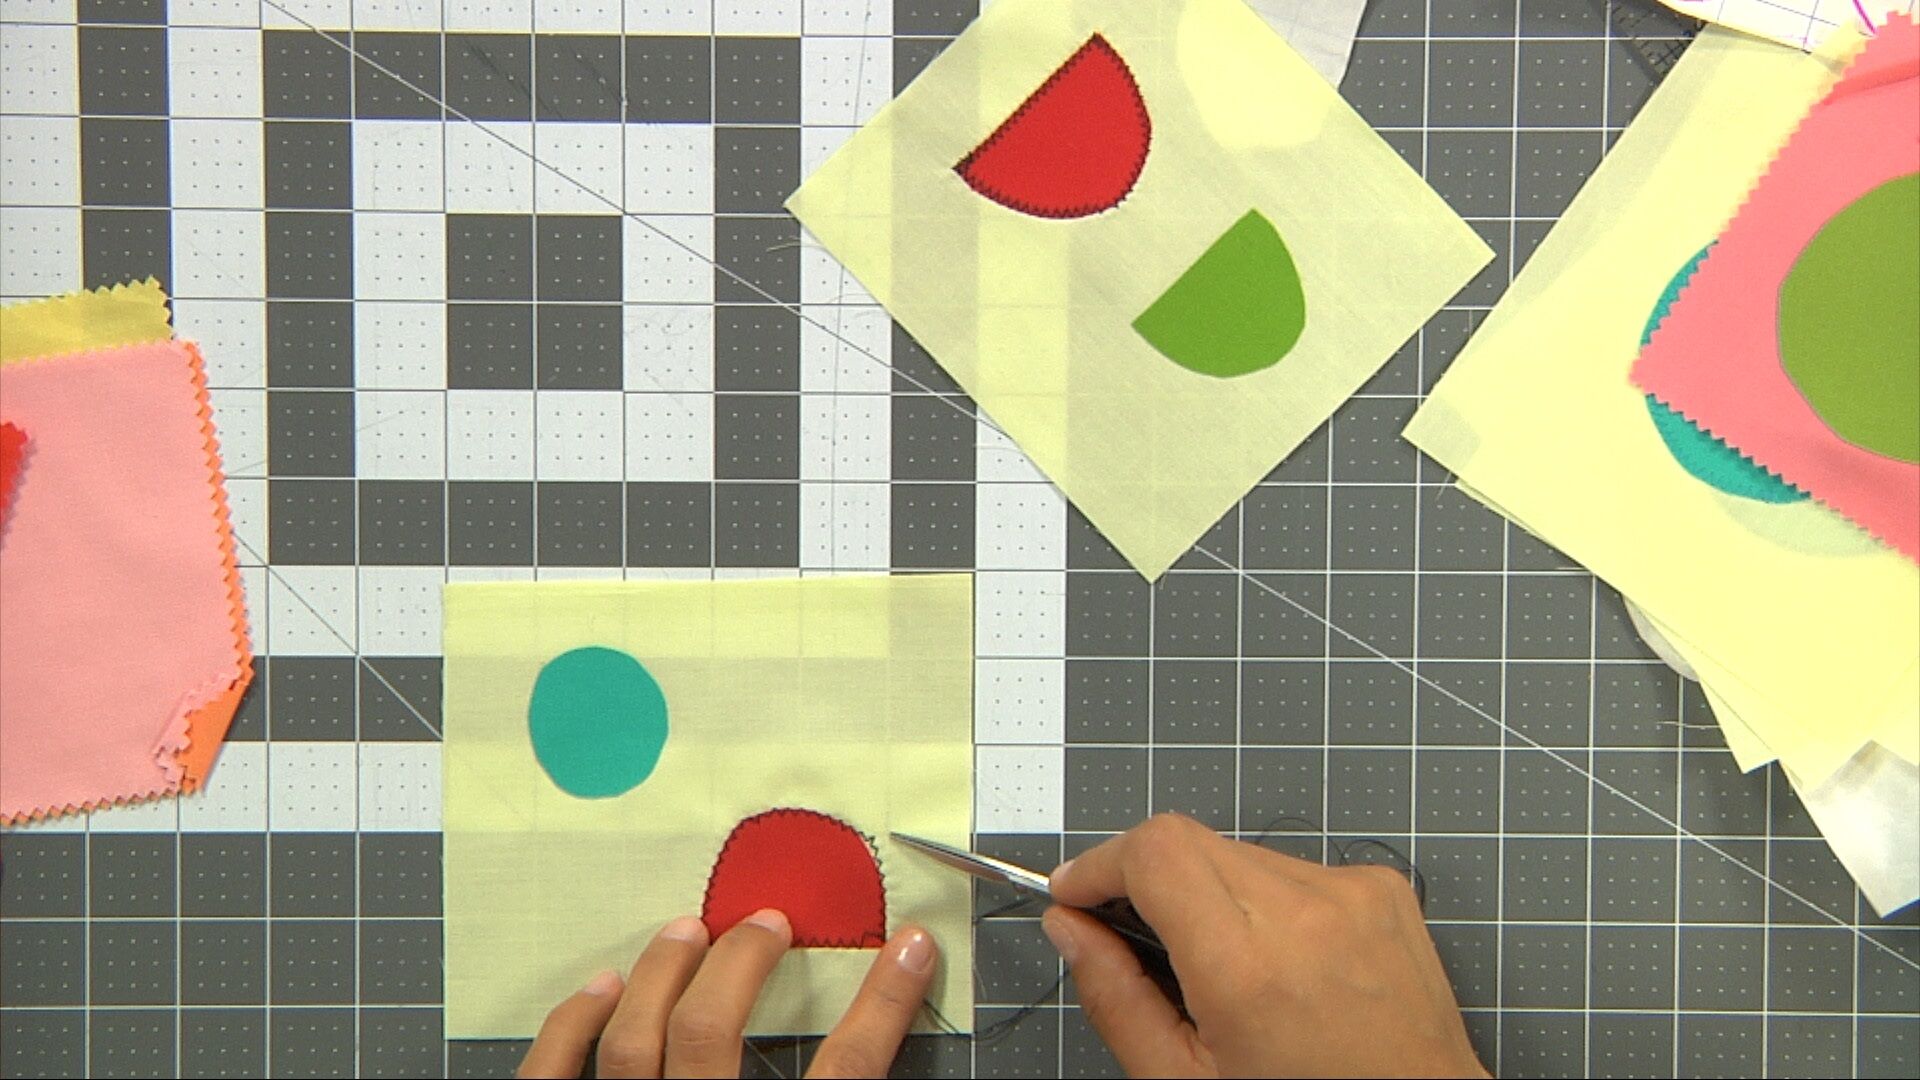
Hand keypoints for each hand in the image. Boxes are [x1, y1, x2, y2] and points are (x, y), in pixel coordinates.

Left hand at [518, 910, 938, 1078]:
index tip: (910, 946)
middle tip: (767, 921)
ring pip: (633, 1043)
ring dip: (660, 976)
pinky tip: (598, 988)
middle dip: (741, 963)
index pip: (848, 1071)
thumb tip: (883, 1024)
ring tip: (688, 931)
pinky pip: (553, 1076)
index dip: (884, 1003)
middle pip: (713, 1033)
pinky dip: (571, 1027)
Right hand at [1045, 814, 1487, 1078]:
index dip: (1099, 864)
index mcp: (1247, 968)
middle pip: (1187, 841)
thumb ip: (1115, 998)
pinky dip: (1268, 902)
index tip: (1076, 894)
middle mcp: (1305, 914)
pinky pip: (1294, 867)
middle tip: (1134, 939)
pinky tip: (1282, 962)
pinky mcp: (1382, 889)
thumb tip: (1070, 928)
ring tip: (1223, 968)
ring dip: (1209, 892)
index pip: (1152, 851)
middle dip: (1146, 880)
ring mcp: (1352, 894)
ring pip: (1238, 852)